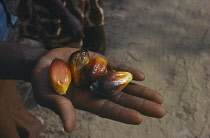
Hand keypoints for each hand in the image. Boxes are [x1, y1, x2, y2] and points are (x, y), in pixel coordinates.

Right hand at [31, 48, 165, 131]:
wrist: (45, 62)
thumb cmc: (43, 81)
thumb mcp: (47, 94)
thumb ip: (60, 107)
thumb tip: (69, 127)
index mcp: (86, 101)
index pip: (107, 110)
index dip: (122, 114)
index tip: (138, 118)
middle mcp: (96, 91)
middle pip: (121, 99)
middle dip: (141, 105)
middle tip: (161, 111)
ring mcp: (100, 76)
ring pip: (123, 85)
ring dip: (140, 90)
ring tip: (159, 98)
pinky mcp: (100, 63)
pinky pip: (116, 67)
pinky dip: (128, 71)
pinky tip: (140, 76)